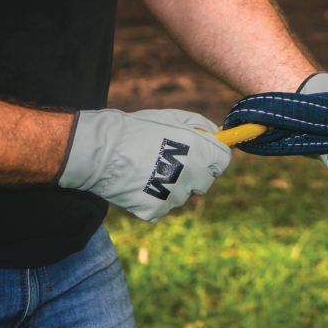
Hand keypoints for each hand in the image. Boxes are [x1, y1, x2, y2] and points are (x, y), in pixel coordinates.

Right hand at [58, 108, 231, 220]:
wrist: (103, 151)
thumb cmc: (139, 129)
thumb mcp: (174, 117)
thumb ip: (201, 125)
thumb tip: (216, 133)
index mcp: (201, 151)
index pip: (224, 161)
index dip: (214, 156)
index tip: (204, 154)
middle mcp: (193, 176)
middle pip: (206, 181)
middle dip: (195, 172)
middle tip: (172, 162)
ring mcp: (174, 196)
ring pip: (183, 195)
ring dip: (173, 186)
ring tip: (149, 170)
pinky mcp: (156, 211)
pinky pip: (162, 207)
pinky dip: (154, 199)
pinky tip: (140, 184)